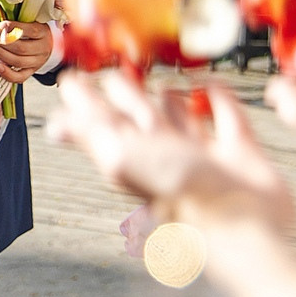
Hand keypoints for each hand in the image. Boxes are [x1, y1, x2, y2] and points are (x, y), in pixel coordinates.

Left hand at [0, 19, 55, 83]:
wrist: (46, 44)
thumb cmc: (31, 31)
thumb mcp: (25, 22)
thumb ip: (5, 22)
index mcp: (43, 32)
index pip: (31, 31)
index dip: (14, 28)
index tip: (1, 25)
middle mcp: (42, 48)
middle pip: (21, 48)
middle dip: (2, 42)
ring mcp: (37, 62)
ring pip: (18, 62)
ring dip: (1, 55)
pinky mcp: (31, 72)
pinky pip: (19, 77)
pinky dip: (7, 73)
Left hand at [47, 71, 295, 234]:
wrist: (242, 226)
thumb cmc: (178, 195)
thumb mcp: (121, 159)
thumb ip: (91, 134)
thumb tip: (53, 126)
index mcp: (132, 153)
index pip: (102, 120)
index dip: (86, 102)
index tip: (73, 80)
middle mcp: (163, 154)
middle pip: (139, 116)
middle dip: (127, 94)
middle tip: (116, 71)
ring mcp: (201, 155)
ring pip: (181, 119)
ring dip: (173, 99)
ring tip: (163, 82)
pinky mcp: (240, 153)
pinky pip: (227, 120)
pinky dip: (220, 101)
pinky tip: (212, 85)